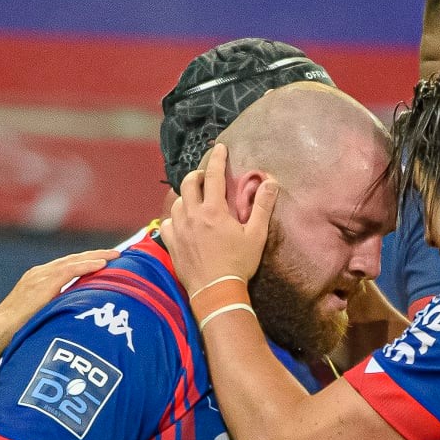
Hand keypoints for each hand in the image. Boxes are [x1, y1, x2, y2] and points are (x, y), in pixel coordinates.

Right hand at [0, 248, 118, 339]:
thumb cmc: (17, 331)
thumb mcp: (40, 315)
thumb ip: (55, 309)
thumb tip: (74, 317)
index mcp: (38, 279)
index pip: (67, 266)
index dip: (87, 262)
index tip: (105, 262)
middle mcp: (39, 273)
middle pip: (73, 259)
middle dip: (95, 255)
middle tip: (117, 254)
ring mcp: (40, 276)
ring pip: (74, 261)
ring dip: (97, 257)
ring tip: (116, 256)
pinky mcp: (43, 283)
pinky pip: (70, 270)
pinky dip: (87, 266)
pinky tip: (103, 265)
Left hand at [163, 144, 277, 296]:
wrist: (216, 291)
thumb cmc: (238, 264)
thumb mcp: (256, 235)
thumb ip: (262, 207)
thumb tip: (271, 183)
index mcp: (213, 210)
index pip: (213, 175)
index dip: (217, 159)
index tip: (220, 148)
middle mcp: (192, 215)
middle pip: (188, 183)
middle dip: (197, 175)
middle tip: (206, 177)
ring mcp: (179, 230)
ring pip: (177, 202)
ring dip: (186, 196)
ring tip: (195, 199)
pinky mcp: (172, 244)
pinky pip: (168, 223)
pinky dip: (175, 218)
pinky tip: (182, 222)